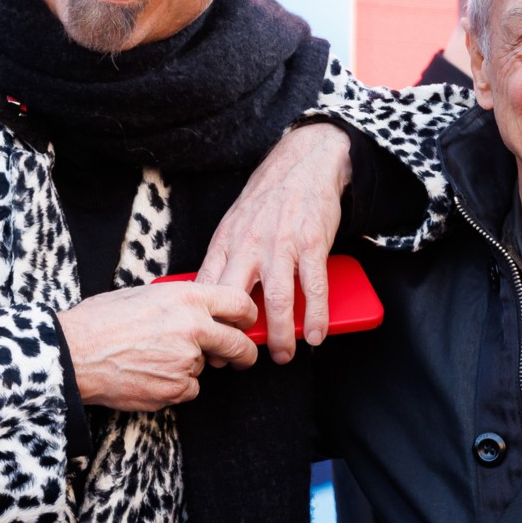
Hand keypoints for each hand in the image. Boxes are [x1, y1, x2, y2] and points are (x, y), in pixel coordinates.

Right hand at [58, 281, 258, 411]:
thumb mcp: (142, 295)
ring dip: (188, 366)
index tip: (246, 323)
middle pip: (238, 344)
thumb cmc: (99, 321)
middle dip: (244, 354)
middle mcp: (193, 328)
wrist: (74, 352)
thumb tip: (195, 310)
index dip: (248, 315)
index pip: (239, 303)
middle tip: (241, 357)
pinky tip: (148, 375)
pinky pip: (187, 390)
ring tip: (152, 358)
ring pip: (203, 368)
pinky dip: (174, 386)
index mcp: (186, 297)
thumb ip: (177, 302)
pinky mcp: (175, 389)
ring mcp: (186, 361)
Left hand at [198, 122, 351, 363]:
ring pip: (275, 300)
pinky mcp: (311, 243)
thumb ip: (228, 259)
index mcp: (226, 242)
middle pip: (235, 299)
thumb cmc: (268, 199)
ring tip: (283, 355)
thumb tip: (217, 299)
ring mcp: (281, 244)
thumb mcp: (235, 225)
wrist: (303, 163)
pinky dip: (315, 316)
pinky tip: (314, 335)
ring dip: (278, 334)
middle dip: (236, 335)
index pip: (207, 287)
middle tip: (239, 359)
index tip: (208, 345)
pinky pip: (313, 287)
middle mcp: (249, 245)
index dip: (207, 321)